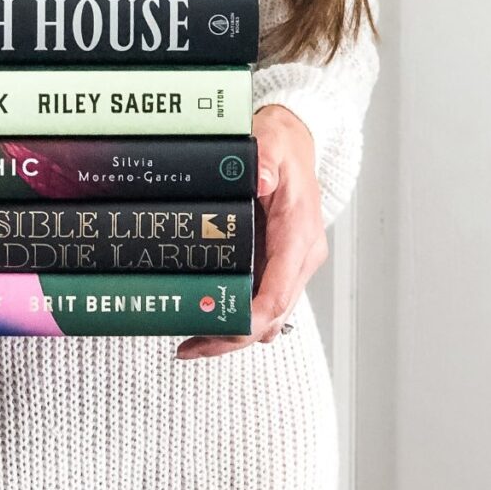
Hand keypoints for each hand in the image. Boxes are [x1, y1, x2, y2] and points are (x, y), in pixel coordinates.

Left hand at [177, 104, 327, 358]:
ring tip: (191, 342)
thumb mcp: (271, 144)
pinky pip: (263, 300)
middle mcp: (300, 256)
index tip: (222, 329)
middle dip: (233, 336)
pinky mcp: (279, 262)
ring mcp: (291, 262)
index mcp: (298, 235)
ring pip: (268, 315)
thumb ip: (265, 162)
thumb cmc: (283, 146)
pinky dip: (239, 316)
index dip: (252, 317)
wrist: (295, 142)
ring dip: (234, 333)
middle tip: (190, 347)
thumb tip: (260, 178)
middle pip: (272, 315)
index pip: (279, 292)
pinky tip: (207, 319)